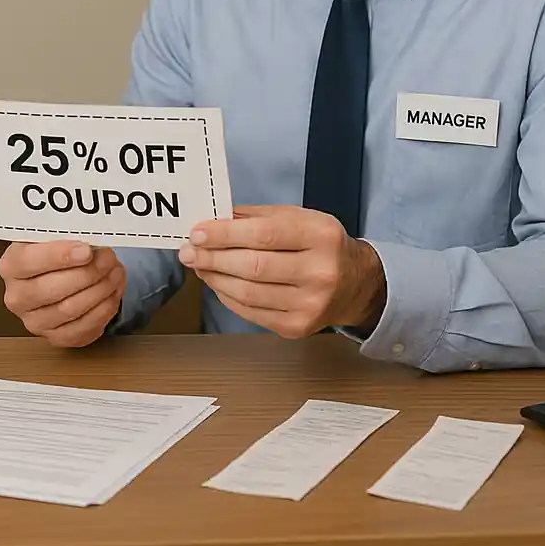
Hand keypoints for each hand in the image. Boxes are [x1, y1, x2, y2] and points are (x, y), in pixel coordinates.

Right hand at [0, 241, 125, 346]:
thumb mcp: (52, 236)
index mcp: (10, 266)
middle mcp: (17, 297)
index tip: (87, 251)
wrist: (55, 275)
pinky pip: (82, 329)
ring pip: (70, 309)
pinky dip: (103, 310)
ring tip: (115, 272)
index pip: (29, 262)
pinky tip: (112, 292)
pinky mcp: (55, 337)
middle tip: (109, 258)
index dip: (59, 256)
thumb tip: (90, 242)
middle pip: (52, 289)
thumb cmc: (54, 252)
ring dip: (100, 290)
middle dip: (88, 273)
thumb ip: (65, 236)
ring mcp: (34, 321)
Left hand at [177, 205, 385, 337]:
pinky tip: (217, 282)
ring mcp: (311, 305)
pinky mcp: (298, 328)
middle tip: (188, 251)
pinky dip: (227, 296)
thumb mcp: (297, 218)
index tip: (197, 232)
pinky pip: (251, 312)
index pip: (264, 234)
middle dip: (213, 257)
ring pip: (248, 292)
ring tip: (199, 264)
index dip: (225, 234)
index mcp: (321, 235)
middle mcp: (320, 272)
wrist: (356, 284)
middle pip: (253, 266)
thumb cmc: (320, 244)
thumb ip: (256, 217)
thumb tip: (212, 220)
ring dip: (215, 277)